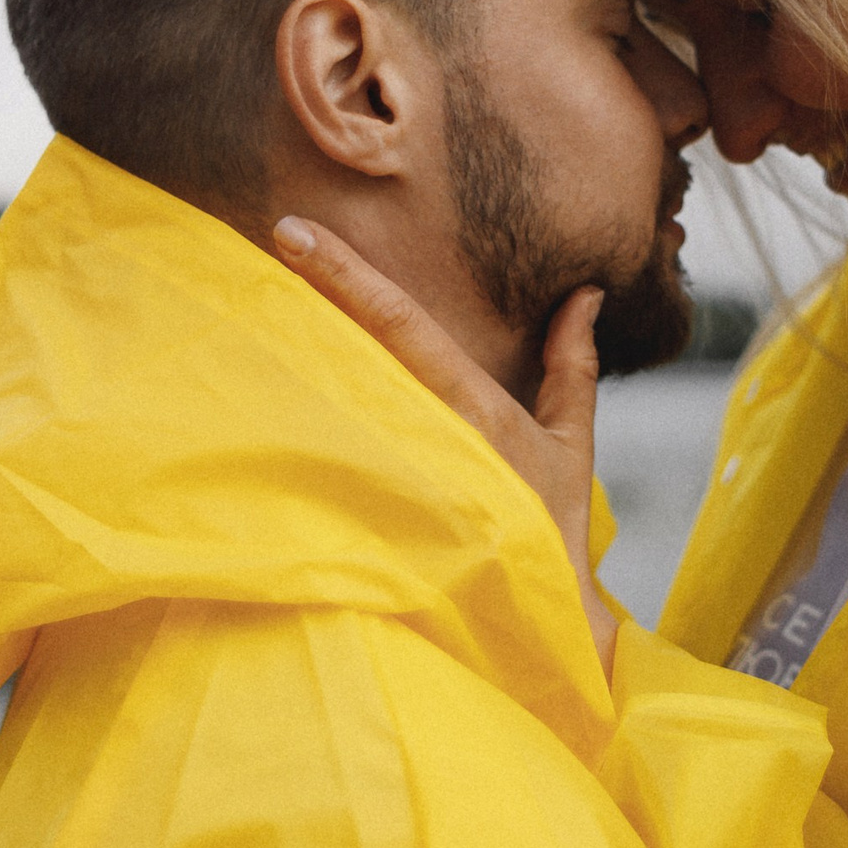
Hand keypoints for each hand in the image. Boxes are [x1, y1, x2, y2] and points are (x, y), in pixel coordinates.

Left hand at [273, 216, 620, 669]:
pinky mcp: (379, 508)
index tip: (296, 233)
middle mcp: (430, 431)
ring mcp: (399, 470)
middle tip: (278, 232)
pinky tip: (272, 376)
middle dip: (318, 290)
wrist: (540, 615)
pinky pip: (335, 449)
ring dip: (304, 344)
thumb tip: (582, 294)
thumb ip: (573, 366)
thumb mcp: (571, 444)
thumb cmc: (554, 527)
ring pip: (339, 393)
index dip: (348, 275)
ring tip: (265, 289)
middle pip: (358, 346)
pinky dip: (309, 410)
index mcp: (474, 406)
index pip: (401, 324)